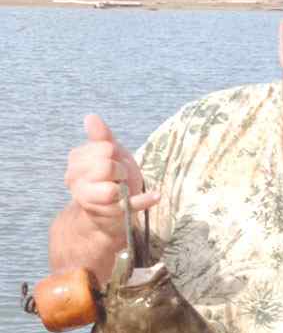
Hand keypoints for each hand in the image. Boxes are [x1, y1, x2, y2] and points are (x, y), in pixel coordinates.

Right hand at [64, 114, 158, 236]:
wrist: (110, 209)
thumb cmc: (110, 176)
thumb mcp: (107, 153)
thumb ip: (101, 137)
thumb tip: (91, 117)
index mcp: (76, 161)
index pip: (103, 148)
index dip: (113, 152)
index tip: (112, 160)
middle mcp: (76, 183)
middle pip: (106, 167)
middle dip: (118, 169)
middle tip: (118, 176)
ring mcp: (92, 202)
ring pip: (111, 190)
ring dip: (125, 185)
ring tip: (121, 188)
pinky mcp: (112, 214)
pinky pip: (129, 206)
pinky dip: (144, 201)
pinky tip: (156, 196)